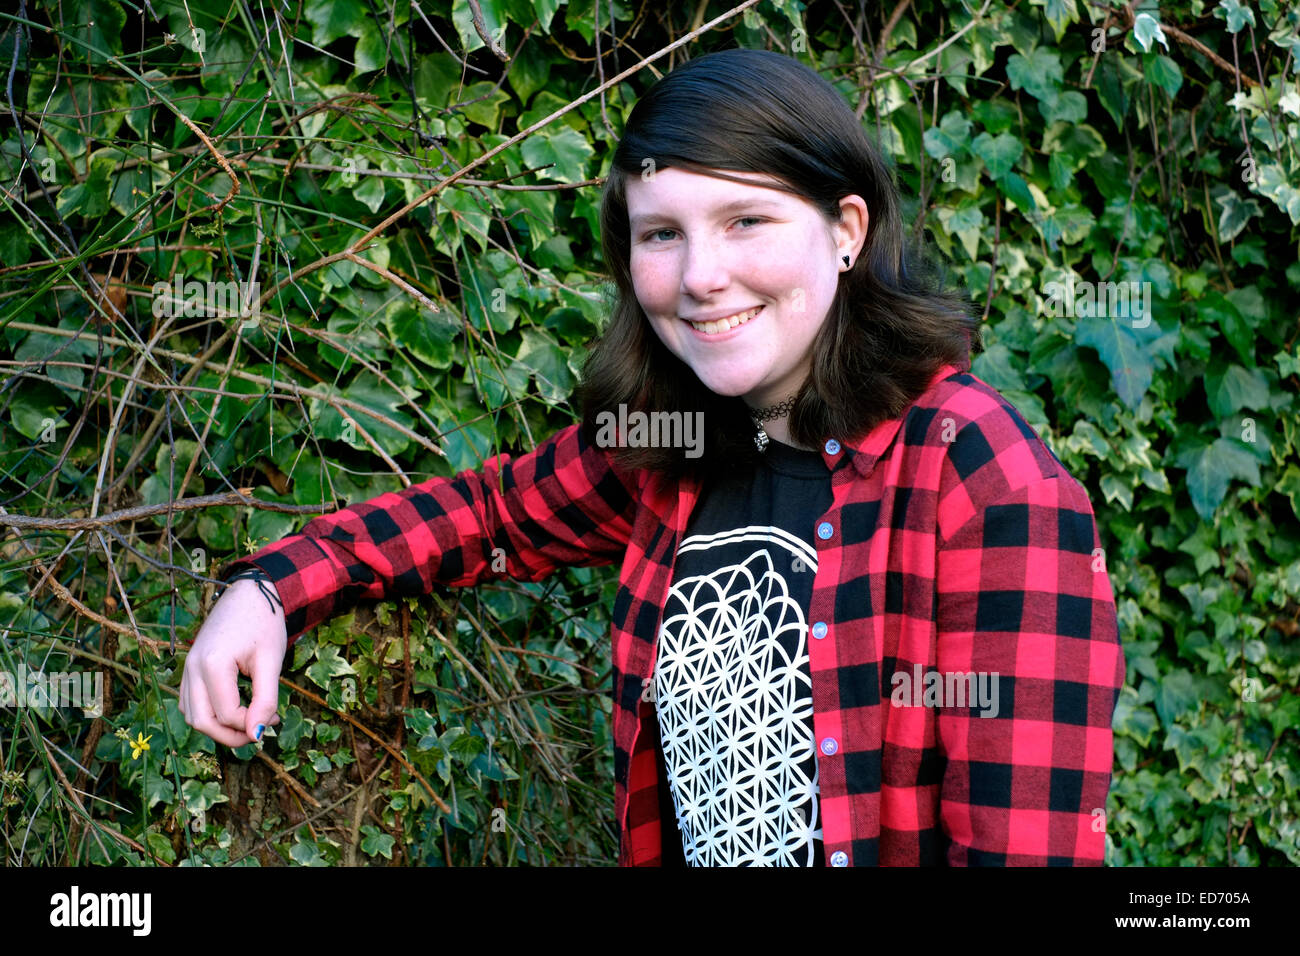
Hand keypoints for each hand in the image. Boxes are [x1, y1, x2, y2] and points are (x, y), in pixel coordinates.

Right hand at [179, 576, 286, 747]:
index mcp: (212, 664)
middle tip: (259, 732)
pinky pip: (190, 703)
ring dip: (219, 727)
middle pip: (201, 722)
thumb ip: (265, 699)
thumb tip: (256, 735)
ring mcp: (186, 668)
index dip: (251, 725)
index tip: (274, 719)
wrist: (251, 593)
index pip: (226, 715)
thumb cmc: (265, 623)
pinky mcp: (189, 668)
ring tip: (249, 720)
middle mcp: (192, 668)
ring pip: (192, 716)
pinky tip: (234, 709)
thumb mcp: (271, 662)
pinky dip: (209, 714)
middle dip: (231, 735)